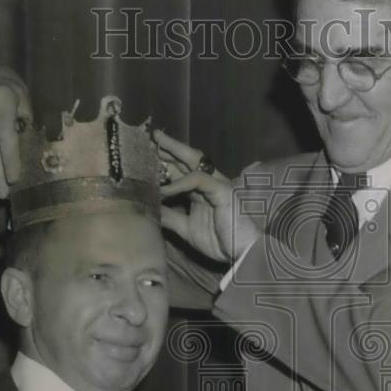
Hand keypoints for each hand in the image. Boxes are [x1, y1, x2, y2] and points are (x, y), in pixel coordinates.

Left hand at [154, 129, 260, 262]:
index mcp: (201, 192)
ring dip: (174, 153)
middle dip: (170, 149)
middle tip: (152, 138)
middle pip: (187, 160)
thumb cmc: (219, 241)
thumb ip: (170, 217)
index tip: (148, 156)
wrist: (241, 253)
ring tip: (156, 147)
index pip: (182, 171)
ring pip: (194, 162)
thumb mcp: (186, 228)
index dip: (166, 163)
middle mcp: (209, 184)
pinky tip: (165, 188)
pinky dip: (180, 183)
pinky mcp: (222, 190)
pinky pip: (198, 180)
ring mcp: (217, 184)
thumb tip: (150, 208)